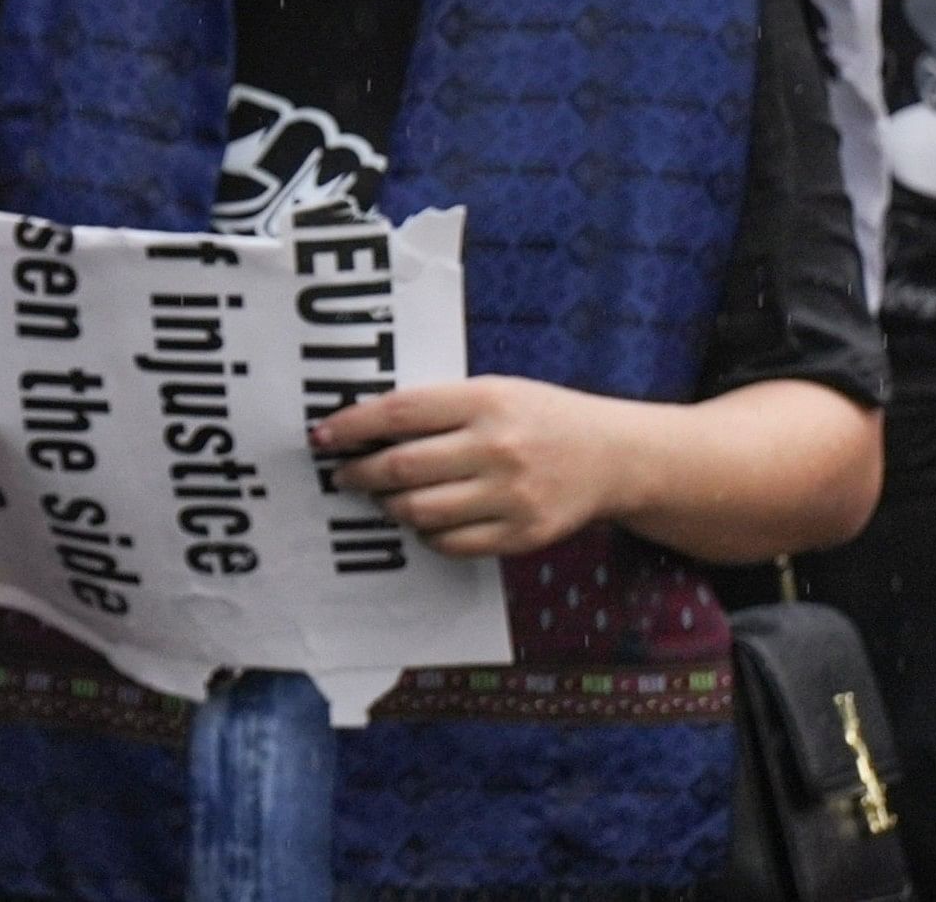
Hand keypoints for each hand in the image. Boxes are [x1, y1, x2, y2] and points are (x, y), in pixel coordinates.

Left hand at [313, 375, 628, 557]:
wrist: (614, 456)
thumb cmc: (539, 418)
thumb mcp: (493, 392)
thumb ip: (437, 407)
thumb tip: (364, 428)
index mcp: (485, 401)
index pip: (399, 412)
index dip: (351, 426)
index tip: (321, 436)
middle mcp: (497, 448)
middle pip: (402, 467)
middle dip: (359, 473)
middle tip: (342, 475)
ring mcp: (512, 495)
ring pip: (420, 511)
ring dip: (388, 507)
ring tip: (382, 498)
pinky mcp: (524, 534)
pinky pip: (452, 544)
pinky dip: (426, 534)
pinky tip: (423, 520)